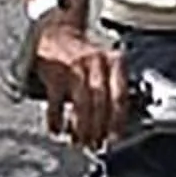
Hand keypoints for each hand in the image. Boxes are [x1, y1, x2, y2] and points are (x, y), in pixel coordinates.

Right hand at [32, 21, 125, 145]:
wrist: (55, 31)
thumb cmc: (82, 55)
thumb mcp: (104, 64)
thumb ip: (113, 88)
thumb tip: (115, 124)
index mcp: (114, 61)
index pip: (120, 96)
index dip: (117, 121)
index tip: (114, 138)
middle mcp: (97, 61)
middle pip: (102, 102)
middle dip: (98, 128)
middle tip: (95, 145)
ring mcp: (75, 66)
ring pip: (82, 104)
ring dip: (81, 127)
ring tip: (79, 141)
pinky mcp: (54, 72)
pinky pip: (57, 103)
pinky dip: (57, 120)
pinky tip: (57, 129)